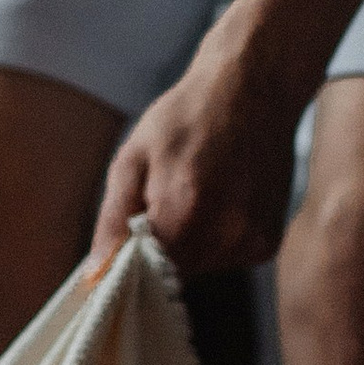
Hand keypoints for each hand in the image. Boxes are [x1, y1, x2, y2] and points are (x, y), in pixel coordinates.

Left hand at [89, 26, 308, 279]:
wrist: (254, 90)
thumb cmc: (185, 117)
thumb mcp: (133, 159)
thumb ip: (112, 220)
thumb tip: (96, 274)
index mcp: (183, 214)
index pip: (141, 274)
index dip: (131, 257)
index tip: (130, 232)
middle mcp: (223, 235)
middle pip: (172, 273)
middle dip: (161, 245)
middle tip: (167, 195)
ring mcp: (251, 241)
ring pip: (200, 267)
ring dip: (189, 242)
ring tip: (198, 190)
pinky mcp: (267, 243)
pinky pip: (227, 257)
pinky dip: (217, 238)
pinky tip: (222, 198)